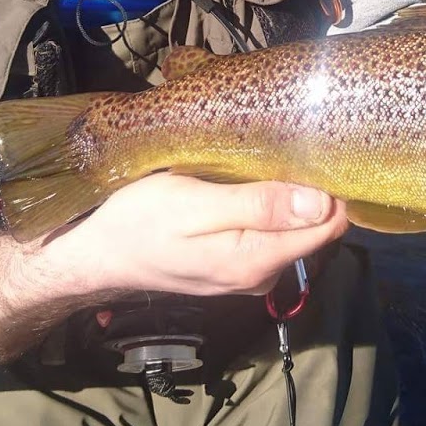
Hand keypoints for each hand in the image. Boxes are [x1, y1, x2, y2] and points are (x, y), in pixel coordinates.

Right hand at [50, 173, 348, 299]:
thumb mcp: (195, 204)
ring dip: (284, 197)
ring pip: (290, 230)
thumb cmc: (138, 220)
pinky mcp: (233, 269)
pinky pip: (268, 235)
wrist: (95, 253)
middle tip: (282, 148)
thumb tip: (322, 203)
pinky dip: (264, 209)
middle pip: (313, 228)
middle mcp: (261, 277)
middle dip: (306, 189)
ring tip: (260, 162)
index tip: (317, 151)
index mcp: (256, 261)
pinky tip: (243, 186)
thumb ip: (259, 206)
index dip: (331, 188)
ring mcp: (247, 277)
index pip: (328, 227)